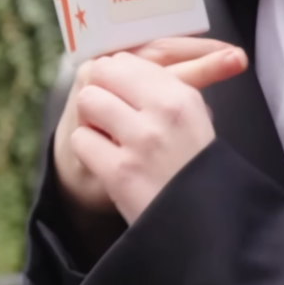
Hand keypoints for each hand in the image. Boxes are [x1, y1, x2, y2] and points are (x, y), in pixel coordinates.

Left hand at [71, 51, 238, 222]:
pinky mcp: (120, 171)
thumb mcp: (194, 118)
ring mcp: (140, 141)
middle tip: (111, 113)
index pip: (128, 60)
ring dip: (93, 118)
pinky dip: (89, 150)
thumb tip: (125, 63)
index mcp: (182, 96)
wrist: (201, 223)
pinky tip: (106, 160)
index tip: (118, 90)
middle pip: (103, 72)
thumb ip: (164, 88)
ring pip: (90, 100)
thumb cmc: (195, 168)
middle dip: (102, 91)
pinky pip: (82, 139)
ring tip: (108, 135)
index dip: (116, 75)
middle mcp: (162, 112)